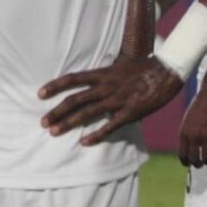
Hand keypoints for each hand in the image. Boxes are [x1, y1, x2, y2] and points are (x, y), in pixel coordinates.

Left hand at [38, 57, 184, 145]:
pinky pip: (110, 125)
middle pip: (75, 99)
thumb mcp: (120, 64)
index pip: (72, 79)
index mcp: (102, 73)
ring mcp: (117, 99)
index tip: (40, 94)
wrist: (167, 71)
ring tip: (54, 132)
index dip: (55, 86)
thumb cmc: (143, 67)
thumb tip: (92, 78)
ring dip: (68, 123)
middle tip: (42, 122)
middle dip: (57, 111)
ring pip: (87, 113)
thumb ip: (105, 73)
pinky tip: (84, 142)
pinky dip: (96, 135)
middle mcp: (106, 86)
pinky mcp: (130, 112)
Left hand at [178, 88, 206, 166]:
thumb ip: (187, 134)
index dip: (186, 162)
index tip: (189, 164)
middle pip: (194, 160)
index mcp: (184, 133)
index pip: (182, 155)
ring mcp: (206, 137)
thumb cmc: (199, 106)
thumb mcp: (187, 120)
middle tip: (201, 164)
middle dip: (198, 164)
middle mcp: (193, 137)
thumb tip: (188, 148)